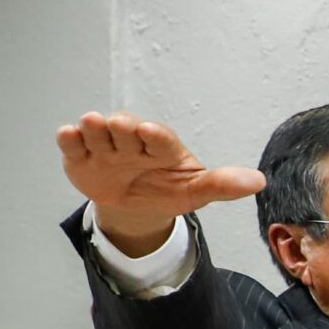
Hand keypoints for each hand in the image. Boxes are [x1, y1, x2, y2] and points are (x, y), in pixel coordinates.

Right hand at [57, 111, 264, 255]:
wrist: (135, 204)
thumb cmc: (169, 189)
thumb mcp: (195, 191)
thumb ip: (222, 185)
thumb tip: (260, 182)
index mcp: (162, 147)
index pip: (160, 138)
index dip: (155, 135)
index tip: (150, 132)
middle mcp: (132, 141)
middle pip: (125, 129)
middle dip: (121, 127)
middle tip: (115, 126)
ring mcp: (105, 148)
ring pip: (97, 132)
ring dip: (93, 128)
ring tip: (91, 125)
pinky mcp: (80, 157)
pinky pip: (72, 144)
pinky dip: (69, 140)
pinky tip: (68, 135)